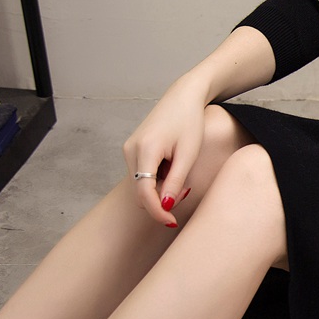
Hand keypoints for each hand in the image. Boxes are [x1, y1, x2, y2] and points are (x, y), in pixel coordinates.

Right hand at [122, 76, 208, 226]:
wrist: (184, 97)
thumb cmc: (190, 122)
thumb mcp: (188, 154)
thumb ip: (175, 181)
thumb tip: (165, 206)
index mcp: (145, 149)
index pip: (144, 193)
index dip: (157, 211)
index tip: (172, 222)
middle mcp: (130, 150)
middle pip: (140, 192)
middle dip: (161, 199)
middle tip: (186, 191)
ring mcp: (128, 149)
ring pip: (140, 185)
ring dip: (160, 189)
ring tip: (181, 173)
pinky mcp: (132, 149)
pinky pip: (141, 174)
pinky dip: (156, 179)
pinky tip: (172, 166)